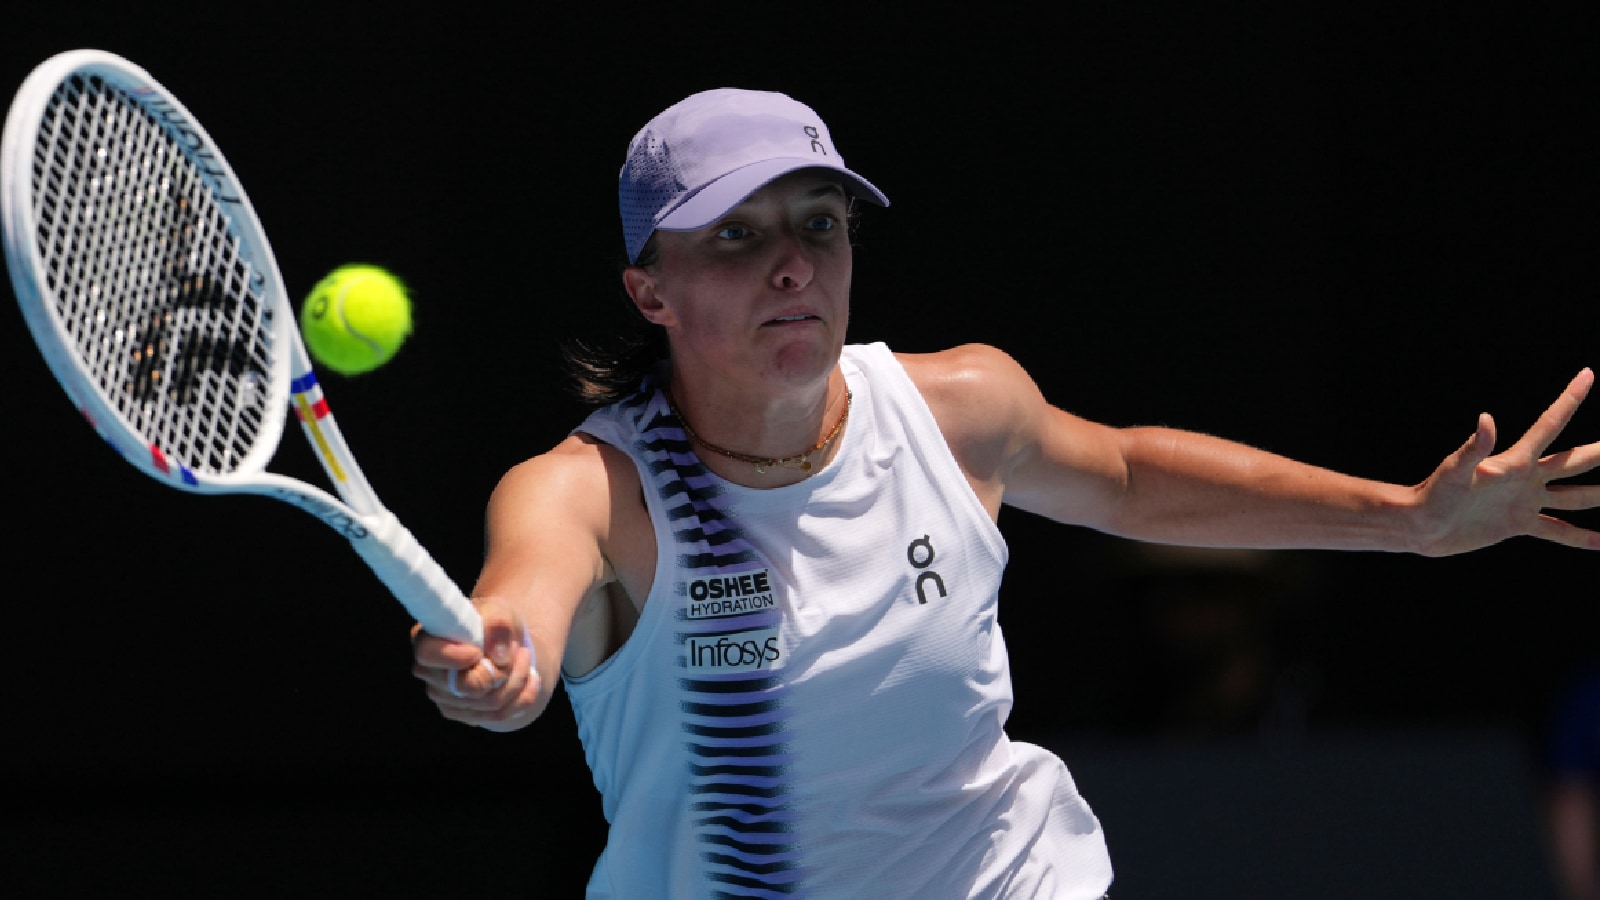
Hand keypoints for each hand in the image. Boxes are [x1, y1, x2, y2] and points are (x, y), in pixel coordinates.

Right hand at [411, 598, 542, 731]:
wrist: (503, 645)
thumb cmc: (494, 624)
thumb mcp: (499, 612)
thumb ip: (498, 624)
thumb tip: (499, 657)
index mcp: (427, 639)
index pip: (428, 654)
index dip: (455, 656)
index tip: (479, 651)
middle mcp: (429, 672)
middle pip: (467, 686)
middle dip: (503, 670)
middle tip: (521, 651)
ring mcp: (443, 697)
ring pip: (488, 703)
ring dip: (517, 681)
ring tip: (526, 659)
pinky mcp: (462, 713)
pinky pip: (498, 715)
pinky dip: (521, 697)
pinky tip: (531, 679)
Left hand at [1413, 368, 1599, 555]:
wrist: (1422, 526)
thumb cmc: (1434, 494)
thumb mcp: (1455, 471)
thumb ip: (1473, 447)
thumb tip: (1486, 418)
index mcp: (1515, 461)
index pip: (1549, 424)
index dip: (1569, 399)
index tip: (1587, 373)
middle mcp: (1527, 478)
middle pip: (1576, 461)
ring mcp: (1526, 501)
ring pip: (1576, 496)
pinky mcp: (1520, 525)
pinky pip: (1559, 531)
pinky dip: (1581, 537)